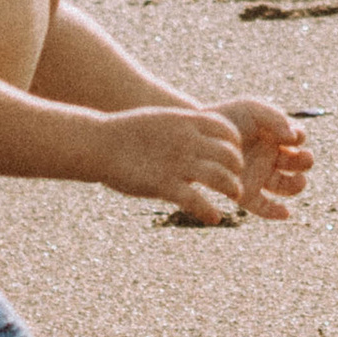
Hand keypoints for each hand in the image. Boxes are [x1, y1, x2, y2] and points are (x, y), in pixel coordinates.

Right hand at [95, 105, 249, 211]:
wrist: (100, 143)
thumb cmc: (128, 132)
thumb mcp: (162, 119)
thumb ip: (183, 126)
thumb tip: (196, 130)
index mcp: (186, 122)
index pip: (227, 129)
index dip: (234, 143)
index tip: (232, 154)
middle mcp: (187, 141)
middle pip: (229, 154)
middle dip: (237, 167)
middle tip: (236, 178)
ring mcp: (177, 163)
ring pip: (220, 177)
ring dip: (232, 188)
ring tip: (236, 196)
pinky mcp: (164, 185)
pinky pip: (197, 201)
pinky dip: (209, 211)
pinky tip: (214, 217)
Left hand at [220, 99, 312, 221]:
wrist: (200, 136)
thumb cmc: (229, 119)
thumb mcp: (254, 109)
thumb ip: (276, 117)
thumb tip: (294, 138)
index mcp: (275, 136)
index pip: (298, 139)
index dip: (300, 137)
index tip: (293, 136)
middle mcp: (270, 157)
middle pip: (298, 163)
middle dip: (305, 161)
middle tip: (303, 159)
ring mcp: (259, 176)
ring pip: (287, 186)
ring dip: (297, 185)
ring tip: (298, 181)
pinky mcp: (246, 194)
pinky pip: (265, 207)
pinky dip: (276, 213)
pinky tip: (286, 213)